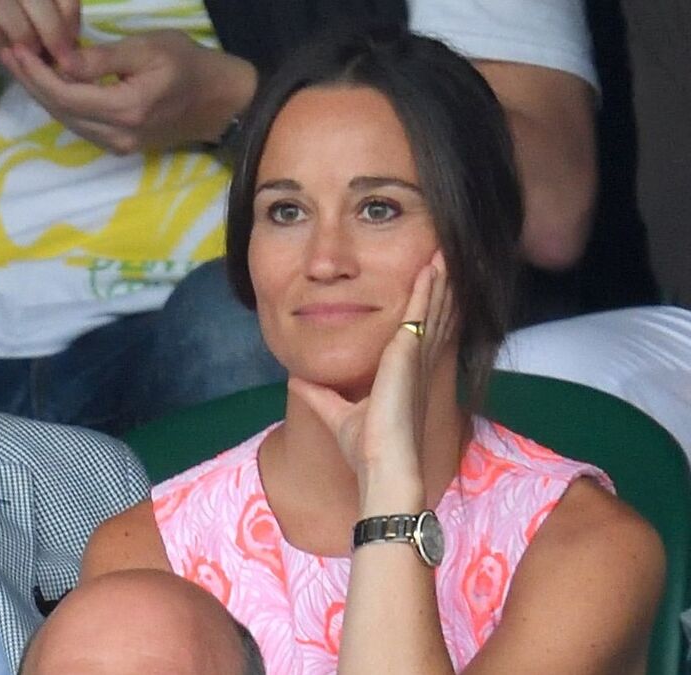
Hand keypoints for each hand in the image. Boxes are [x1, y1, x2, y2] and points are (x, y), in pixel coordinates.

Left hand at [0, 30, 256, 153]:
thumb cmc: (192, 65)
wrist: (224, 102)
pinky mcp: (120, 147)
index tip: (16, 48)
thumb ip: (102, 58)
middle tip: (8, 53)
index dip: (36, 73)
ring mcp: (118, 146)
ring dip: (42, 94)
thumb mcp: (149, 49)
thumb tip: (61, 61)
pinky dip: (61, 104)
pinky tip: (48, 83)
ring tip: (21, 65)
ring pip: (67, 121)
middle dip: (31, 82)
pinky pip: (80, 126)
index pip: (66, 94)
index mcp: (126, 109)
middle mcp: (117, 135)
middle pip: (60, 111)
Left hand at [289, 251, 454, 492]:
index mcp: (404, 376)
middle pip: (431, 316)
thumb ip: (320, 397)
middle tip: (443, 257)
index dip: (426, 308)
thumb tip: (297, 382)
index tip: (429, 285)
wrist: (381, 467)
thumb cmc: (368, 450)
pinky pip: (421, 313)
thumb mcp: (338, 415)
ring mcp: (416, 358)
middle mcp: (417, 364)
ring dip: (437, 281)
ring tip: (442, 253)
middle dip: (437, 287)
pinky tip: (431, 268)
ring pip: (432, 309)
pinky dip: (427, 289)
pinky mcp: (408, 354)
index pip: (418, 332)